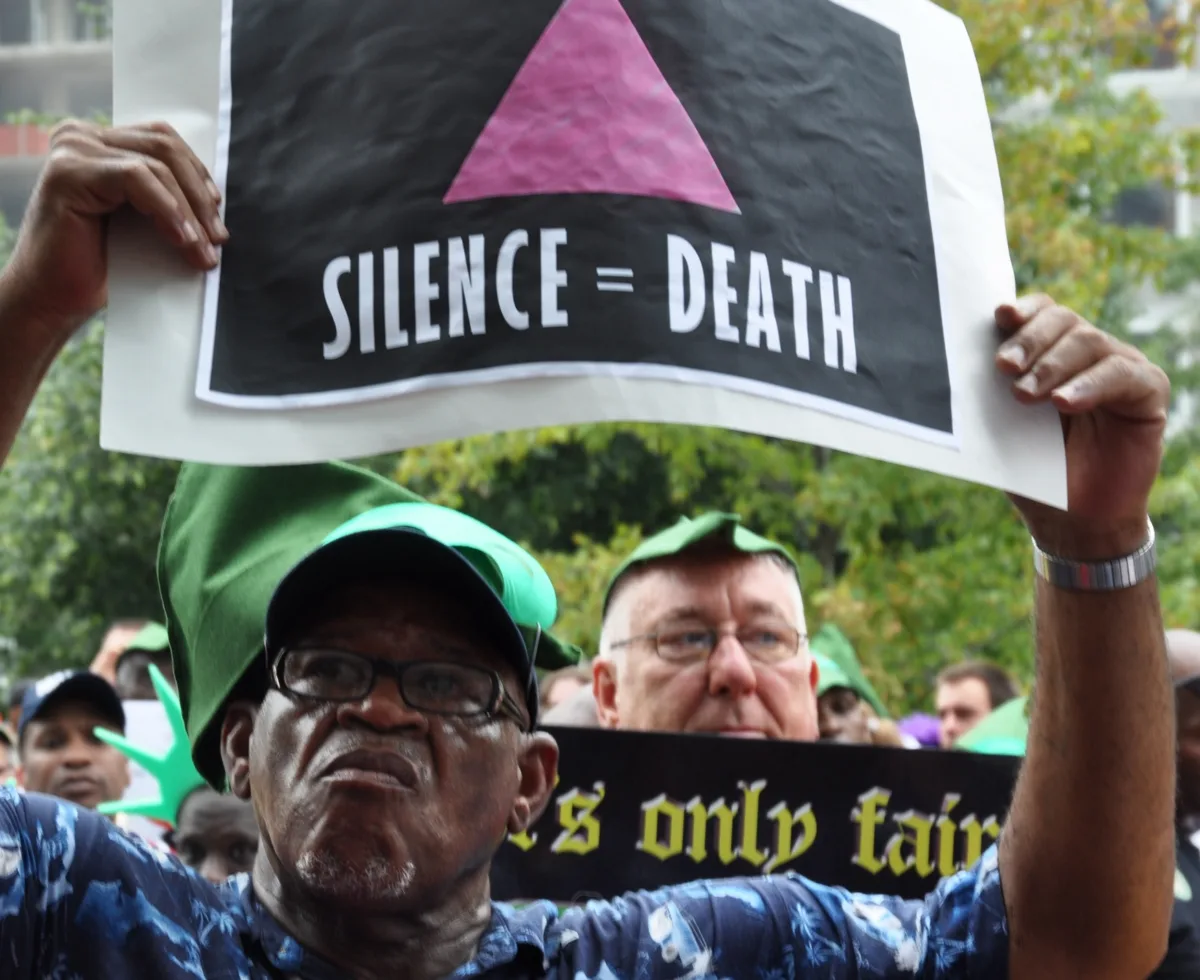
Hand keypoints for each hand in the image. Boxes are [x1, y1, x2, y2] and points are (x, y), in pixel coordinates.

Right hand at [0, 119, 226, 338]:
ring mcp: (74, 150)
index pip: (164, 141)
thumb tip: (217, 205)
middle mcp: (83, 137)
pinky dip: (166, 208)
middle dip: (199, 195)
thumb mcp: (143, 222)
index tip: (218, 214)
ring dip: (189, 211)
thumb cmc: (99, 265)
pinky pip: (136, 177)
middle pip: (164, 148)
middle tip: (218, 238)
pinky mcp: (70, 172)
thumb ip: (168, 199)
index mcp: (102, 144)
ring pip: (156, 165)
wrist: (54, 298)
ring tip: (203, 250)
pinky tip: (182, 239)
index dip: (198, 175)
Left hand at [995, 295, 1169, 558]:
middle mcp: (1086, 353)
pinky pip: (1124, 376)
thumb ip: (988, 394)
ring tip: (1025, 395)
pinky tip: (1065, 402)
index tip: (999, 317)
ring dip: (1052, 366)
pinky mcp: (1146, 392)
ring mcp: (1118, 368)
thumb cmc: (1031, 468)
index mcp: (1049, 352)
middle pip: (1063, 322)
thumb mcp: (1001, 428)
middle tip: (1003, 366)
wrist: (1070, 520)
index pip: (1040, 313)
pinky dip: (1091, 386)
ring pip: (1089, 342)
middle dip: (1029, 340)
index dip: (1022, 311)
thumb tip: (953, 365)